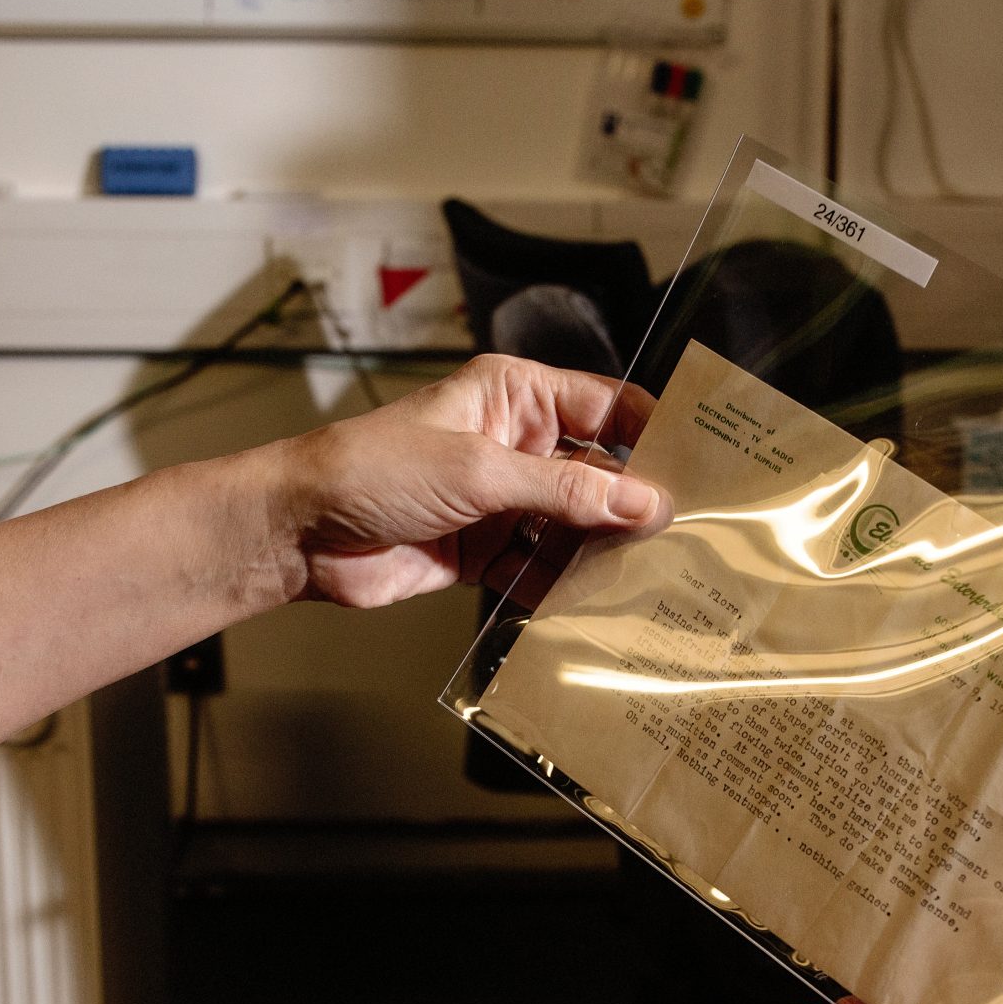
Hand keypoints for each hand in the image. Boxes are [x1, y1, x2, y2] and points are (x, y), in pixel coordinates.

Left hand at [267, 354, 664, 608]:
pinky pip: (542, 567)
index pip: (608, 406)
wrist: (301, 533)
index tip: (701, 468)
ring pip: (574, 526)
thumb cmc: (374, 471)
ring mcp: (502, 499)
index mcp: (516, 396)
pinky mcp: (486, 549)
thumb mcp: (480, 471)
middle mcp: (516, 443)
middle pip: (599, 472)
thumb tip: (643, 502)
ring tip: (650, 580)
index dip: (654, 434)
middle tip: (687, 539)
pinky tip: (593, 606)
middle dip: (633, 506)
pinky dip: (563, 586)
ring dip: (602, 552)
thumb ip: (566, 490)